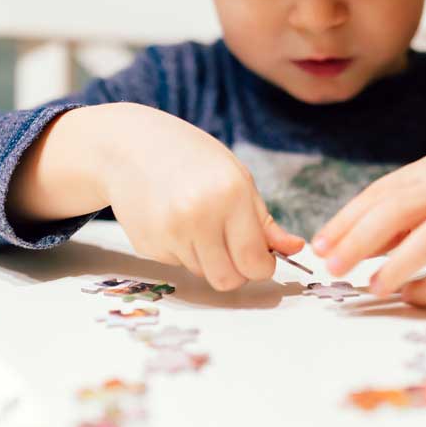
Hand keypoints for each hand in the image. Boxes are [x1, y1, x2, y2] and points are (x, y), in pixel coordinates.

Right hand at [101, 104, 302, 290]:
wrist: (130, 147)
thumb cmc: (191, 157)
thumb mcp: (237, 177)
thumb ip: (264, 221)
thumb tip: (295, 249)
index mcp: (229, 195)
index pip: (254, 262)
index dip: (262, 267)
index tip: (260, 260)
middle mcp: (198, 217)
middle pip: (228, 279)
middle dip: (237, 272)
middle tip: (233, 249)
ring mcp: (169, 233)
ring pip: (203, 274)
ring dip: (208, 258)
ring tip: (199, 223)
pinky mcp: (148, 245)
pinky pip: (178, 264)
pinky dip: (183, 251)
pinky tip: (174, 220)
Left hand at [312, 154, 425, 304]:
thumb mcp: (423, 210)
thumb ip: (386, 226)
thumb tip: (337, 249)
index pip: (378, 194)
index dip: (345, 221)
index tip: (320, 247)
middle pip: (398, 209)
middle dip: (360, 240)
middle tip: (334, 267)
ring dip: (397, 265)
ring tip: (373, 287)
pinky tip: (412, 295)